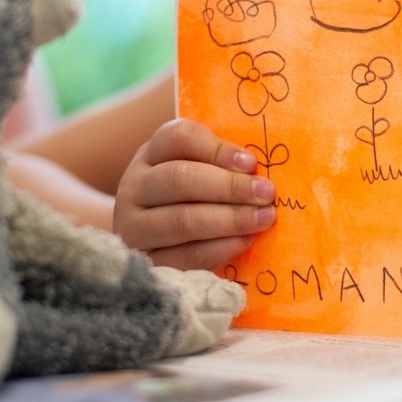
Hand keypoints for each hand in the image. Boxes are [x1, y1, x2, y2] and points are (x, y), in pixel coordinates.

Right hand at [115, 118, 276, 270]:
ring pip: (182, 220)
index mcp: (151, 154)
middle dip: (229, 186)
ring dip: (229, 219)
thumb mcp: (193, 170)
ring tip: (263, 218)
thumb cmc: (183, 198)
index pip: (179, 138)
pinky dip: (220, 248)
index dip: (216, 149)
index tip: (250, 162)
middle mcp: (135, 187)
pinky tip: (245, 241)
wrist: (149, 243)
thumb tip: (257, 167)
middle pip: (180, 179)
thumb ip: (219, 164)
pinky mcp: (147, 262)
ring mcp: (135, 227)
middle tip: (266, 193)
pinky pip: (186, 256)